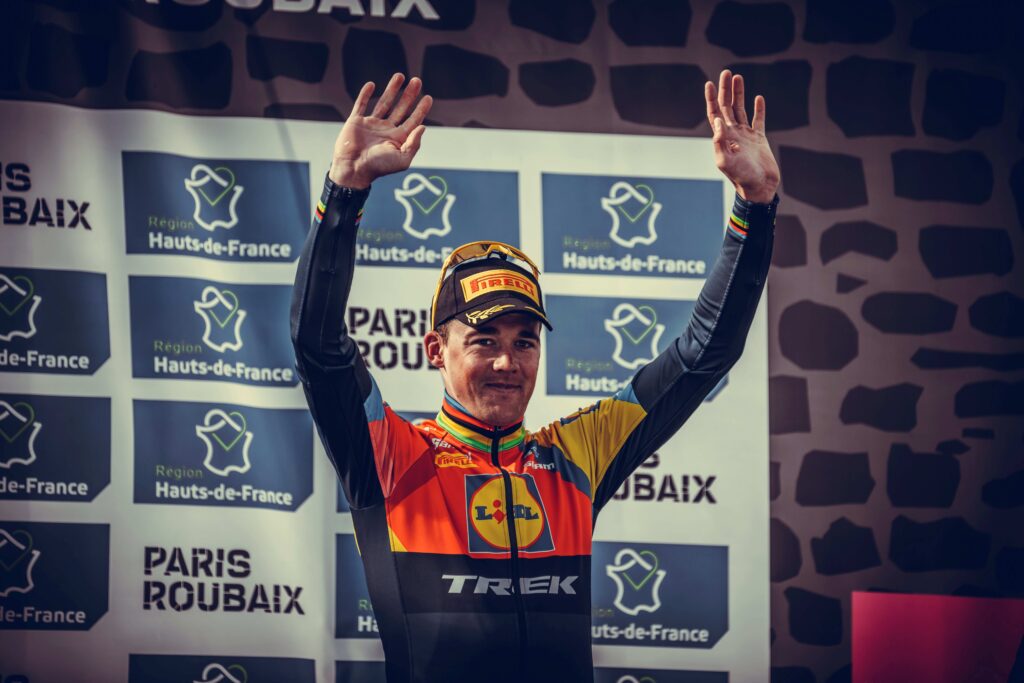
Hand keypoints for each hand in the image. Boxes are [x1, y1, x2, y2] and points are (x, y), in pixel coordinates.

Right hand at [329, 73, 432, 188]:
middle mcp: (386, 130)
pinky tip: (371, 85)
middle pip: (401, 108)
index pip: (413, 121)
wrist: (354, 169)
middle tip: (417, 81)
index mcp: (398, 139)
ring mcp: (371, 125)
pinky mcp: (356, 122)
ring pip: (384, 103)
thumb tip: (423, 127)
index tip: (428, 97)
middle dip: (409, 95)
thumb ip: (414, 144)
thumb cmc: (378, 168)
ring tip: (400, 76)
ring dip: (392, 89)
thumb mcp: (402, 159)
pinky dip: (365, 94)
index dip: (421, 109)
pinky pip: (361, 105)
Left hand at [705, 70, 779, 203]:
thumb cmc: (741, 177)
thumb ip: (719, 141)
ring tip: (738, 78)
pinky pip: (758, 120)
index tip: (708, 83)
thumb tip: (717, 120)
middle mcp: (732, 134)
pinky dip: (758, 109)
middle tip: (726, 72)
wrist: (759, 187)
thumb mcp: (725, 161)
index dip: (711, 99)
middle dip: (725, 90)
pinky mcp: (759, 139)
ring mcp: (746, 135)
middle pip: (727, 107)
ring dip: (739, 94)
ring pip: (741, 110)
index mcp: (722, 138)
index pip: (714, 113)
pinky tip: (758, 98)